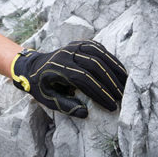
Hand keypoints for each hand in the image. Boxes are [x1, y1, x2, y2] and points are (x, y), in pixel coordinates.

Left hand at [11, 40, 127, 117]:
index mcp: (58, 67)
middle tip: (122, 97)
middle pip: (94, 66)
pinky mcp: (80, 43)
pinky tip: (119, 71)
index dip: (100, 93)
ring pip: (99, 54)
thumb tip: (85, 113)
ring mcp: (73, 46)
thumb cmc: (40, 86)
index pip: (84, 79)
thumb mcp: (47, 99)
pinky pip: (98, 48)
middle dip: (110, 83)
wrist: (32, 66)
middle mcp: (67, 53)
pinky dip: (110, 58)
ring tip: (126, 84)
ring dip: (114, 69)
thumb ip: (65, 106)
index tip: (111, 106)